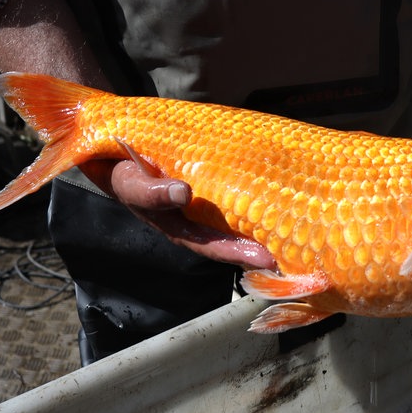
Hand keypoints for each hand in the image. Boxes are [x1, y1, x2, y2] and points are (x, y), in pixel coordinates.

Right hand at [0, 0, 275, 269]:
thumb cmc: (93, 121)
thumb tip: (11, 84)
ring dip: (240, 247)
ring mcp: (177, 211)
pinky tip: (277, 243)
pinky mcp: (199, 209)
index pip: (142, 191)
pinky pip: (221, 227)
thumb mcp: (75, 114)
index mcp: (126, 181)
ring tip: (272, 255)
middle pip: (187, 231)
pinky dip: (245, 236)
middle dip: (221, 245)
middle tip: (256, 254)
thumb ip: (48, 102)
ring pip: (209, 236)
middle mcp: (153, 203)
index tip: (179, 189)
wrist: (106, 134)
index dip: (158, 192)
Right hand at [78, 158, 276, 269]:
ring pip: (238, 224)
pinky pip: (237, 201)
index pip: (211, 245)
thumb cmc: (125, 172)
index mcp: (178, 228)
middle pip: (232, 241)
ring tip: (292, 235)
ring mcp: (205, 210)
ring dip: (262, 229)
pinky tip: (279, 204)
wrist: (119, 154)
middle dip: (257, 248)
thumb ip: (152, 192)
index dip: (235, 252)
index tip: (263, 258)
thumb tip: (183, 194)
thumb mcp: (131, 183)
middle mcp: (196, 225)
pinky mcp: (213, 193)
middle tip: (286, 253)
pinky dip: (257, 204)